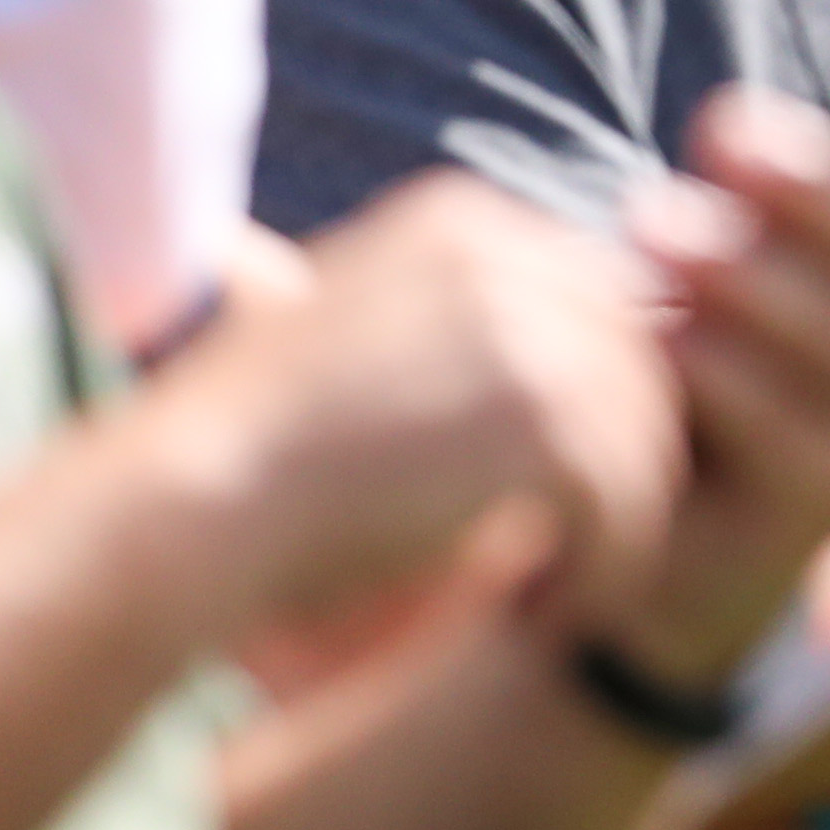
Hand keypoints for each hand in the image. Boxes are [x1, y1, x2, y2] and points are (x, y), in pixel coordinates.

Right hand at [175, 172, 683, 629]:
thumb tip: (573, 356)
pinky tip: (555, 609)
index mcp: (458, 220)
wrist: (185, 506)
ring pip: (643, 434)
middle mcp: (503, 255)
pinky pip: (629, 500)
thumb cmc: (252, 449)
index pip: (591, 297)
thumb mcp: (356, 335)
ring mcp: (530, 332)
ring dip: (620, 522)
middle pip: (634, 361)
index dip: (590, 398)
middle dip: (617, 459)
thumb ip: (460, 320)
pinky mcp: (542, 420)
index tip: (555, 482)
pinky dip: (608, 566)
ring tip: (563, 584)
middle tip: (582, 543)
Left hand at [594, 0, 829, 690]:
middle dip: (817, 186)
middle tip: (716, 127)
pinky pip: (788, 424)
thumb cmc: (726, 345)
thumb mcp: (771, 246)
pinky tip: (661, 340)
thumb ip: (821, 172)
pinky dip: (720, 371)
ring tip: (649, 226)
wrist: (672, 529)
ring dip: (746, 273)